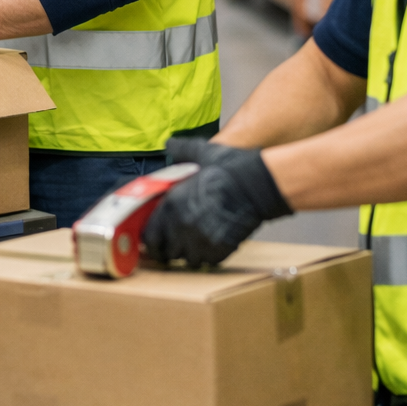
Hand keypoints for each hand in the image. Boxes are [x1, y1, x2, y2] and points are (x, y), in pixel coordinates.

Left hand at [143, 136, 293, 267]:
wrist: (257, 183)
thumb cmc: (229, 167)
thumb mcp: (201, 153)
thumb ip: (181, 150)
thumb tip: (170, 143)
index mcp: (171, 204)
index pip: (149, 235)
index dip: (151, 239)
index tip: (154, 240)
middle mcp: (181, 225)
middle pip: (165, 251)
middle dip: (169, 248)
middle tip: (176, 243)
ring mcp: (201, 240)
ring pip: (187, 259)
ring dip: (189, 253)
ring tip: (197, 242)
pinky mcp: (220, 250)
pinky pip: (207, 262)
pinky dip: (208, 256)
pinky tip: (214, 243)